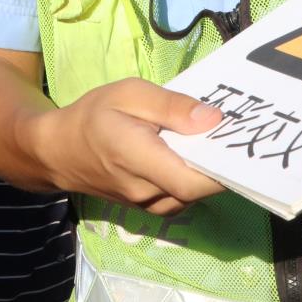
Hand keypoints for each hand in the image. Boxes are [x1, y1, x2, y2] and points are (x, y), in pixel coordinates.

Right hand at [29, 78, 225, 216]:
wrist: (59, 152)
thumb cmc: (93, 116)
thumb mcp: (129, 94)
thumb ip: (171, 106)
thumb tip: (213, 119)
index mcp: (138, 159)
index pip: (193, 181)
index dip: (224, 168)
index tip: (241, 142)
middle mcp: (146, 192)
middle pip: (199, 188)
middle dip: (221, 164)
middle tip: (237, 134)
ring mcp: (149, 206)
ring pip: (194, 194)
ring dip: (208, 171)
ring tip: (217, 141)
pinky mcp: (151, 208)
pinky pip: (183, 196)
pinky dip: (194, 177)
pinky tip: (196, 153)